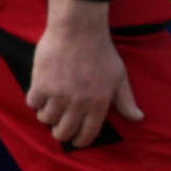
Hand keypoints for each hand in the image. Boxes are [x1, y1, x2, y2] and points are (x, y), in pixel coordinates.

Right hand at [26, 0, 131, 147]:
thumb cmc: (101, 51)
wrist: (79, 29)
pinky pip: (33, 104)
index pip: (87, 134)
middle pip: (63, 132)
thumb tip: (138, 118)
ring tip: (50, 107)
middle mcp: (79, 103)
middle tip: (59, 126)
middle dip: (61, 133)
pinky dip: (35, 101)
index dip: (80, 141)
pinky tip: (40, 93)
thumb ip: (126, 100)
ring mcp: (59, 94)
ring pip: (46, 119)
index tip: (76, 140)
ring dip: (47, 116)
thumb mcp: (119, 76)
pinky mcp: (42, 84)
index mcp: (99, 103)